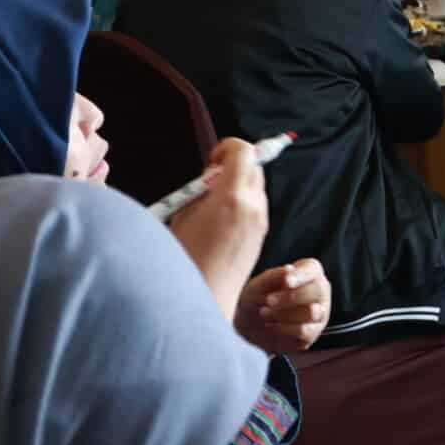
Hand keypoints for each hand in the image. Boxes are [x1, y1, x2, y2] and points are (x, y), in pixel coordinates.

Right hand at [164, 139, 271, 322]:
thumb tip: (212, 177)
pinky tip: (221, 222)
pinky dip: (242, 203)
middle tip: (210, 182)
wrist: (205, 296)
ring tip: (212, 205)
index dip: (227, 148)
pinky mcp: (262, 235)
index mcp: (231, 197)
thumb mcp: (183, 214)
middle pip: (254, 167)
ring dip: (238, 185)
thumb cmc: (185, 258)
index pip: (244, 152)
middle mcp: (253, 206)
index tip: (212, 160)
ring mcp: (261, 222)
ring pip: (256, 187)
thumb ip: (201, 190)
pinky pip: (256, 206)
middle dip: (234, 166)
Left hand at [236, 259, 328, 352]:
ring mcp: (319, 313)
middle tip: (268, 301)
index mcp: (308, 273)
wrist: (249, 327)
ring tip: (265, 313)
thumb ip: (273, 276)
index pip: (313, 269)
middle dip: (291, 297)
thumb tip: (290, 269)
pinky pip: (305, 331)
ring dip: (285, 313)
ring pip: (313, 312)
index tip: (286, 282)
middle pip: (317, 290)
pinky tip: (271, 325)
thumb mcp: (257, 286)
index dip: (301, 276)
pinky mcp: (313, 333)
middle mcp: (319, 292)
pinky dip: (285, 328)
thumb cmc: (256, 299)